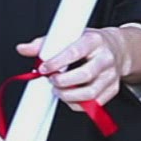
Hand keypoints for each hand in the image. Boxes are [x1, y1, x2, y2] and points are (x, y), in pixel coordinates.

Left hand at [18, 28, 135, 109]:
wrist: (116, 48)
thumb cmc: (89, 43)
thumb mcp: (69, 36)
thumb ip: (44, 43)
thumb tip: (23, 49)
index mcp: (93, 40)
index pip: (75, 52)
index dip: (57, 62)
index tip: (44, 68)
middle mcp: (105, 58)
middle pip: (85, 75)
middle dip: (63, 82)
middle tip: (51, 81)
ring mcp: (111, 75)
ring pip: (91, 93)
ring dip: (69, 96)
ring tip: (58, 90)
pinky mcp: (113, 89)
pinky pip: (95, 104)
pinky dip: (78, 105)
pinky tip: (69, 97)